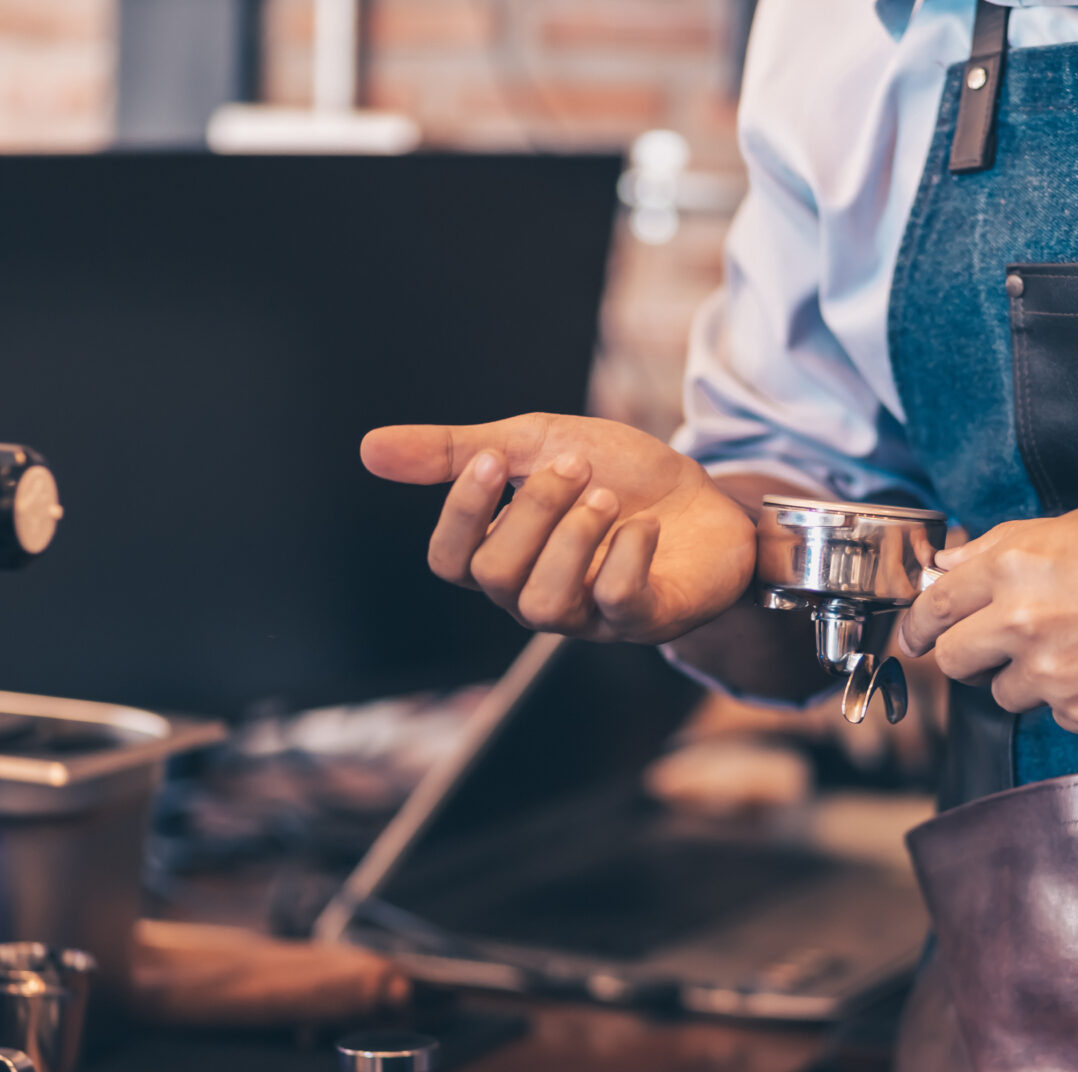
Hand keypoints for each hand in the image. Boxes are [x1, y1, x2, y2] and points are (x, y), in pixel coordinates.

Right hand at [360, 413, 756, 643]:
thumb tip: (367, 449)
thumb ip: (457, 451)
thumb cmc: (618, 477)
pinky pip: (615, 604)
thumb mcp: (535, 445)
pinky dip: (626, 557)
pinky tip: (643, 526)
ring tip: (606, 496)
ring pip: (544, 604)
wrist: (710, 497)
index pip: (449, 561)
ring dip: (574, 538)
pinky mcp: (645, 620)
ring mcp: (590, 617)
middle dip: (533, 510)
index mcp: (504, 557)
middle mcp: (536, 596)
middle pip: (496, 576)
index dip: (463, 514)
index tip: (495, 459)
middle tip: (576, 465)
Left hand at [896, 499, 1077, 732]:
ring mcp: (1056, 675)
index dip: (919, 622)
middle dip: (966, 655)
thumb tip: (955, 564)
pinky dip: (1076, 699)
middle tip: (991, 647)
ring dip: (1026, 678)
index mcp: (1019, 562)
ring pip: (1005, 693)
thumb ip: (1010, 547)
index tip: (917, 633)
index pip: (934, 604)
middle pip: (953, 659)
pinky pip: (1060, 715)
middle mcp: (1026, 620)